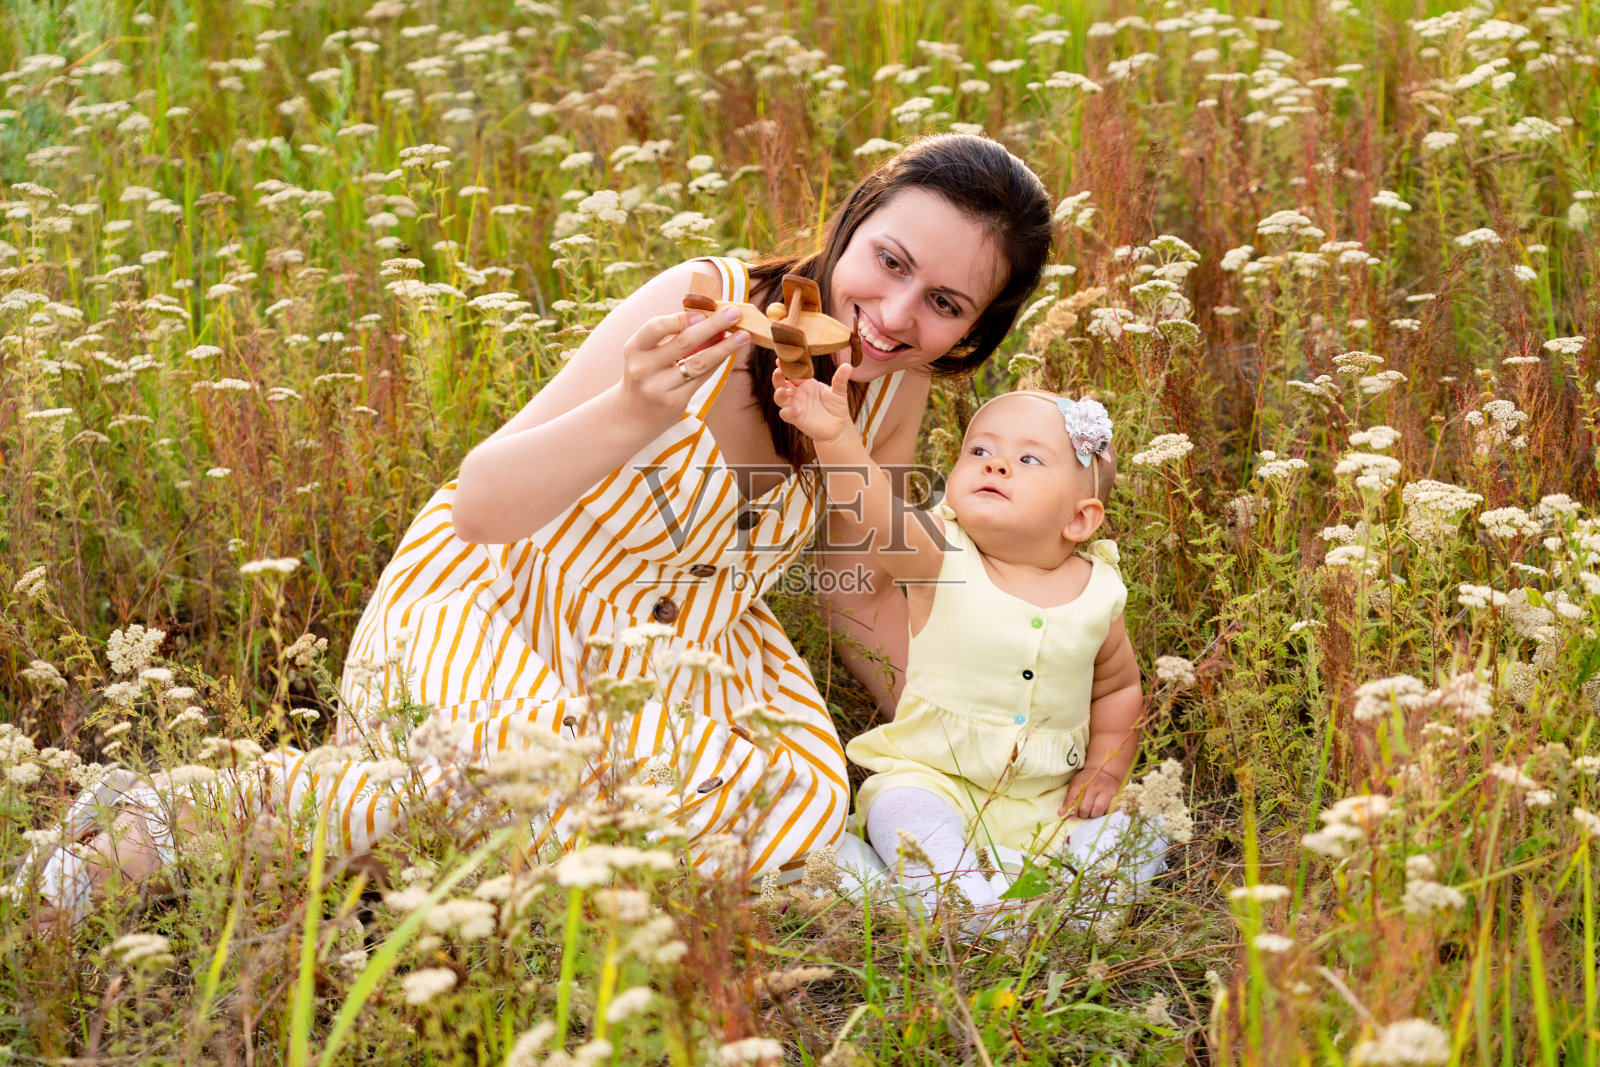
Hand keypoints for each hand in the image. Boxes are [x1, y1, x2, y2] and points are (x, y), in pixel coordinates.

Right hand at [618, 304, 748, 422]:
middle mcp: (643, 368)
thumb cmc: (646, 375)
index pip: (656, 327)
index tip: (705, 312)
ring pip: (698, 362)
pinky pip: (702, 378)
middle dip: (712, 325)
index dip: (682, 318)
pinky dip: (717, 363)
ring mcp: (658, 387)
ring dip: (724, 347)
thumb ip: (673, 336)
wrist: (633, 416)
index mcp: (634, 349)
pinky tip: (730, 353)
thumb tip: (711, 319)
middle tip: (734, 313)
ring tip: (743, 336)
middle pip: (683, 342)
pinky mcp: (674, 402)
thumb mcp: (649, 353)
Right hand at [772, 359, 853, 445]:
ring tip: (788, 391)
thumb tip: (848, 365)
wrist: (838, 426)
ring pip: (779, 397)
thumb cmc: (836, 407)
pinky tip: (798, 409)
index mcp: (805, 383)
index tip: (782, 358)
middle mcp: (797, 393)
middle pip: (780, 382)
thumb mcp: (839, 391)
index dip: (786, 365)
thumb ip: (840, 379)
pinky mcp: (795, 418)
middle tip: (780, 371)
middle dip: (778, 376)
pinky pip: (786, 414)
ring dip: (780, 393)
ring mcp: (794, 405)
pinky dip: (788, 411)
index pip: (792, 371)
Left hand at [1060, 766, 1120, 818]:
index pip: (1074, 799)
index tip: (1072, 818)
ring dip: (1094, 814)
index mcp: (1082, 783)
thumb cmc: (1087, 781)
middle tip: (1084, 812)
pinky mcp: (1117, 794)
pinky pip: (1113, 808)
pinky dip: (1108, 812)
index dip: (1072, 811)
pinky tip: (1105, 810)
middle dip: (1083, 814)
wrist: (1104, 771)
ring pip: (1099, 809)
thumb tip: (1061, 814)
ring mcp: (1107, 790)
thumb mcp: (1075, 786)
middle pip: (1086, 808)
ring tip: (1093, 811)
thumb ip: (1068, 800)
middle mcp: (1094, 786)